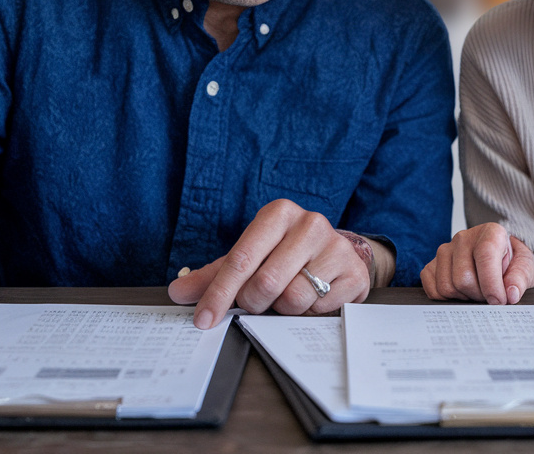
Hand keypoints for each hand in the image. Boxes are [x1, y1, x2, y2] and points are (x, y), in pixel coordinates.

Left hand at [167, 199, 371, 328]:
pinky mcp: (354, 272)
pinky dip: (309, 312)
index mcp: (278, 213)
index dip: (218, 294)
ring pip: (293, 300)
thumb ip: (214, 274)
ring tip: (288, 294)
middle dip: (254, 303)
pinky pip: (319, 309)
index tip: (204, 319)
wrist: (337, 253)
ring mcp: (336, 247)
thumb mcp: (251, 256)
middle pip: (265, 284)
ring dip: (283, 309)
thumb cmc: (285, 254)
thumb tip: (178, 292)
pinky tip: (313, 297)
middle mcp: (310, 223)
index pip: (240, 259)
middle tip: (257, 301)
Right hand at [420, 222, 533, 304]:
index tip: (500, 301)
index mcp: (490, 233)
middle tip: (491, 296)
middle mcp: (464, 238)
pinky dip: (448, 300)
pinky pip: (433, 290)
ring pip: (447, 287)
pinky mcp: (432, 264)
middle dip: (480, 296)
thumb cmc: (512, 264)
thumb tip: (511, 293)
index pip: (485, 255)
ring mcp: (445, 250)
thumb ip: (521, 279)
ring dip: (465, 299)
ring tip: (478, 292)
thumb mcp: (526, 268)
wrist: (500, 260)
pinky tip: (463, 293)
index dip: (492, 284)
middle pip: (463, 278)